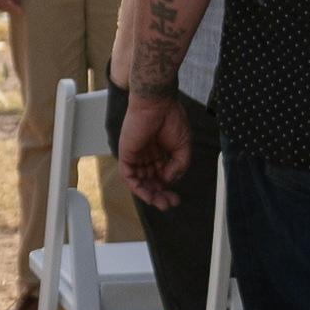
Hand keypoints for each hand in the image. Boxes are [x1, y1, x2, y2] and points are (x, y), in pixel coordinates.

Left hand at [115, 85, 193, 218]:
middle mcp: (146, 156)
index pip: (160, 176)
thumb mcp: (183, 147)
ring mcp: (136, 155)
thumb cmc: (171, 119)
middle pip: (150, 181)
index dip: (168, 189)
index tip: (176, 199)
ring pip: (140, 182)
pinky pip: (129, 176)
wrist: (157, 104)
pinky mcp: (126, 154)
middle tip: (169, 205)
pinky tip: (148, 195)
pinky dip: (137, 188)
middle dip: (159, 195)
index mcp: (159, 152)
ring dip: (149, 195)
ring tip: (161, 203)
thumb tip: (169, 181)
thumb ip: (178, 166)